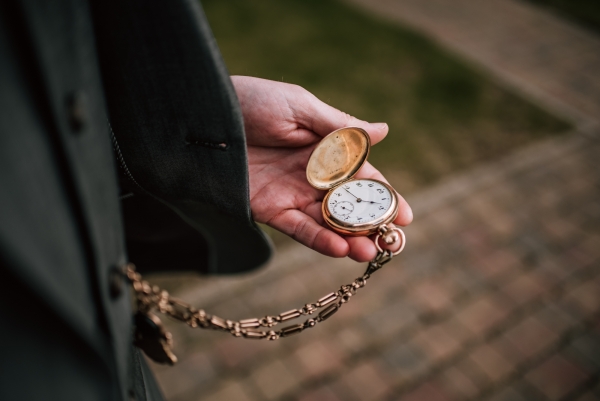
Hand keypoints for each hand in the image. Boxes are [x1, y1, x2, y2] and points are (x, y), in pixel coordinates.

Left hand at [232, 76, 412, 261]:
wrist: (203, 116)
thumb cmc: (252, 101)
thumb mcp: (300, 107)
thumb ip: (340, 127)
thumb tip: (385, 130)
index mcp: (325, 150)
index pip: (362, 177)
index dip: (384, 197)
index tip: (405, 217)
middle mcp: (312, 176)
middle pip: (349, 207)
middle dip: (371, 226)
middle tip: (392, 242)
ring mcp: (292, 195)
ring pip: (328, 223)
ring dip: (350, 240)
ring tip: (369, 252)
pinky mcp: (269, 210)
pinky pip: (298, 229)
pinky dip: (319, 240)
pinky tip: (340, 248)